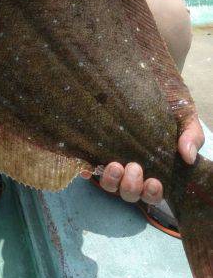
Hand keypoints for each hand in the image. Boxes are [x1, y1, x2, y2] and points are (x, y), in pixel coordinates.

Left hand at [87, 114, 204, 203]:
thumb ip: (191, 137)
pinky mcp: (95, 151)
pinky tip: (86, 167)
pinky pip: (88, 168)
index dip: (152, 193)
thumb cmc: (170, 107)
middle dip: (131, 186)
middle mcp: (132, 172)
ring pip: (108, 185)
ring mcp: (113, 162)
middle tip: (134, 167)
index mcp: (155, 170)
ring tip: (114, 165)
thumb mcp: (186, 120)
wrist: (151, 84)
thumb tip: (188, 156)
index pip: (152, 194)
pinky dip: (86, 171)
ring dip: (111, 180)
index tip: (154, 181)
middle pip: (129, 193)